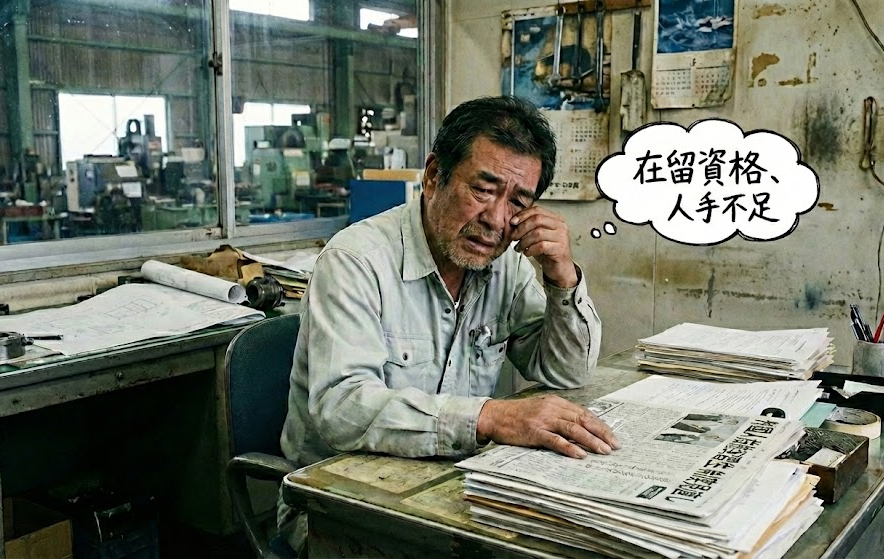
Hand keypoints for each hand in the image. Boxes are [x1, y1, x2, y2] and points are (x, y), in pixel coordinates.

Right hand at [476, 395, 620, 458]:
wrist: (494, 416)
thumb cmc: (517, 416)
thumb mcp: (541, 410)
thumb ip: (558, 417)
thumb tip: (580, 430)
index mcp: (556, 403)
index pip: (584, 413)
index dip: (600, 425)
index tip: (612, 436)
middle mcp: (552, 409)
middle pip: (583, 420)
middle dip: (601, 433)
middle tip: (615, 445)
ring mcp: (543, 420)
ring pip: (573, 429)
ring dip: (591, 441)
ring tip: (603, 451)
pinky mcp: (534, 431)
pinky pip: (556, 440)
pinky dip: (569, 447)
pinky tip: (580, 455)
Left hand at [510, 206, 576, 287]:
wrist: (560, 268)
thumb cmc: (547, 252)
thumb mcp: (537, 236)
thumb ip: (529, 227)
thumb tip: (513, 222)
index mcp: (555, 219)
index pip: (537, 210)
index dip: (523, 215)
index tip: (512, 222)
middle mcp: (560, 226)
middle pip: (537, 220)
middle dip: (521, 228)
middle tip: (514, 237)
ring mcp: (561, 237)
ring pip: (538, 233)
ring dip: (524, 241)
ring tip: (519, 247)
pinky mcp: (560, 249)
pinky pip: (541, 246)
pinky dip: (530, 249)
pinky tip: (527, 253)